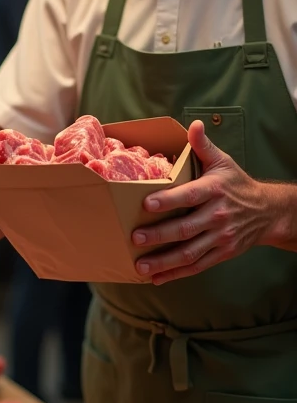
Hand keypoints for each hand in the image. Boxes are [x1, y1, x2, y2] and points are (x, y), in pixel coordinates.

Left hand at [131, 120, 274, 283]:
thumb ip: (204, 146)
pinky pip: (197, 265)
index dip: (168, 200)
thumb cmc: (237, 184)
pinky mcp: (222, 253)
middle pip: (186, 228)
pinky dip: (176, 274)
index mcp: (214, 190)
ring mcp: (220, 238)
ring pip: (189, 252)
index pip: (189, 195)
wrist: (268, 212)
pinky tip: (156, 278)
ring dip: (164, 261)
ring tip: (141, 265)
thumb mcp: (223, 162)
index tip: (146, 204)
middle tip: (135, 238)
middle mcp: (217, 215)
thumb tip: (194, 125)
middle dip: (160, 235)